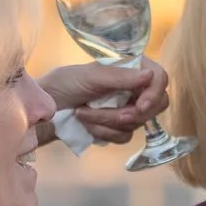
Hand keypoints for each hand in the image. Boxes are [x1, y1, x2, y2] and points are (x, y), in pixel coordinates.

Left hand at [40, 59, 169, 143]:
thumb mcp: (91, 77)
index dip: (155, 93)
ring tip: (83, 114)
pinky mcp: (118, 129)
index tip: (140, 106)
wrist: (46, 110)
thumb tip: (151, 74)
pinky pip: (124, 137)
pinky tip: (87, 125)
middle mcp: (133, 88)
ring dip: (107, 122)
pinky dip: (103, 132)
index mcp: (129, 69)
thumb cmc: (65, 84)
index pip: (159, 77)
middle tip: (113, 115)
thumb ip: (121, 77)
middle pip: (156, 105)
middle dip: (131, 113)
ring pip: (136, 124)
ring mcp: (127, 109)